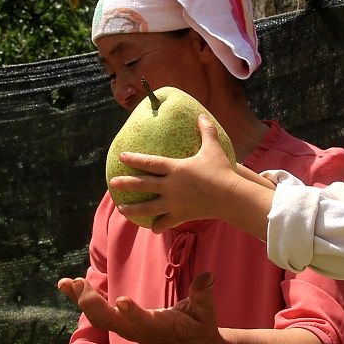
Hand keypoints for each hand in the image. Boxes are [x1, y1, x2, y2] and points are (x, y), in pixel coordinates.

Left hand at [57, 271, 219, 343]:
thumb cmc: (200, 325)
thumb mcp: (205, 310)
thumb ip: (202, 293)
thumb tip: (207, 276)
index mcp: (159, 327)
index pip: (143, 322)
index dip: (132, 313)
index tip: (121, 301)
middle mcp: (138, 330)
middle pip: (110, 322)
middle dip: (93, 305)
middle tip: (80, 286)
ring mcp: (127, 329)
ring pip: (99, 318)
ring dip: (82, 300)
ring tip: (67, 283)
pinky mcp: (121, 323)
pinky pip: (97, 312)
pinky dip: (81, 298)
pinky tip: (66, 284)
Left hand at [110, 115, 275, 233]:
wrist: (230, 196)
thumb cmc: (221, 170)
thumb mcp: (213, 148)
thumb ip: (206, 131)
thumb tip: (201, 115)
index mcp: (175, 168)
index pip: (149, 162)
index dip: (134, 158)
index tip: (121, 156)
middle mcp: (170, 186)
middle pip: (142, 184)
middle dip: (125, 183)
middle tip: (112, 183)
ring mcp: (174, 203)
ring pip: (148, 208)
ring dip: (133, 209)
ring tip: (121, 209)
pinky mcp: (181, 215)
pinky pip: (166, 222)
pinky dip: (159, 226)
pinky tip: (153, 228)